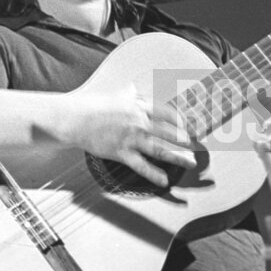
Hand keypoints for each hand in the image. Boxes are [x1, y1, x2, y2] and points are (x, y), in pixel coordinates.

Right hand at [61, 81, 194, 187]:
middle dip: (185, 141)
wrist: (74, 119)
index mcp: (139, 106)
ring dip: (178, 158)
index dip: (180, 120)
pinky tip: (164, 181)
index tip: (187, 126)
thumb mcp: (115, 94)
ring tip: (190, 163)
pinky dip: (154, 175)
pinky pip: (142, 166)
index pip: (167, 113)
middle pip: (169, 133)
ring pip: (160, 150)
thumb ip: (129, 94)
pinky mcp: (121, 153)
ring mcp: (131, 139)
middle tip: (196, 147)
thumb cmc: (93, 105)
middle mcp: (139, 122)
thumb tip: (135, 89)